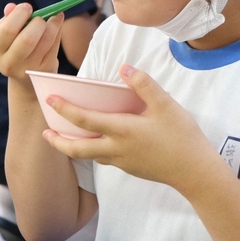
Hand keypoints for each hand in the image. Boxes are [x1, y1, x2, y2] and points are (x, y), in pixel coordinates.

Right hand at [0, 2, 62, 81]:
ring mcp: (29, 69)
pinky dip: (58, 30)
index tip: (27, 7)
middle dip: (37, 21)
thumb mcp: (6, 36)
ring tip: (52, 18)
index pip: (7, 30)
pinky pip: (55, 45)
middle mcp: (9, 64)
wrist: (26, 79)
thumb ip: (7, 19)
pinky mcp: (46, 70)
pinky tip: (57, 23)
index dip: (19, 14)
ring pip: (46, 40)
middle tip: (39, 17)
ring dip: (52, 24)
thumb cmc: (14, 49)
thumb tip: (11, 7)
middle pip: (28, 38)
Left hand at [42, 64, 220, 196]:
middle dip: (58, 141)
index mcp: (123, 130)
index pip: (85, 119)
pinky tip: (95, 141)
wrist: (195, 172)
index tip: (51, 100)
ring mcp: (121, 162)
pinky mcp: (129, 168)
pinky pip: (103, 159)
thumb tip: (124, 68)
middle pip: (77, 149)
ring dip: (72, 147)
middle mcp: (116, 149)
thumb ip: (144, 85)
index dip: (65, 109)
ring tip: (63, 137)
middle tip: (44, 132)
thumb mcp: (166, 105)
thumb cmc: (182, 137)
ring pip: (89, 156)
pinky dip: (91, 150)